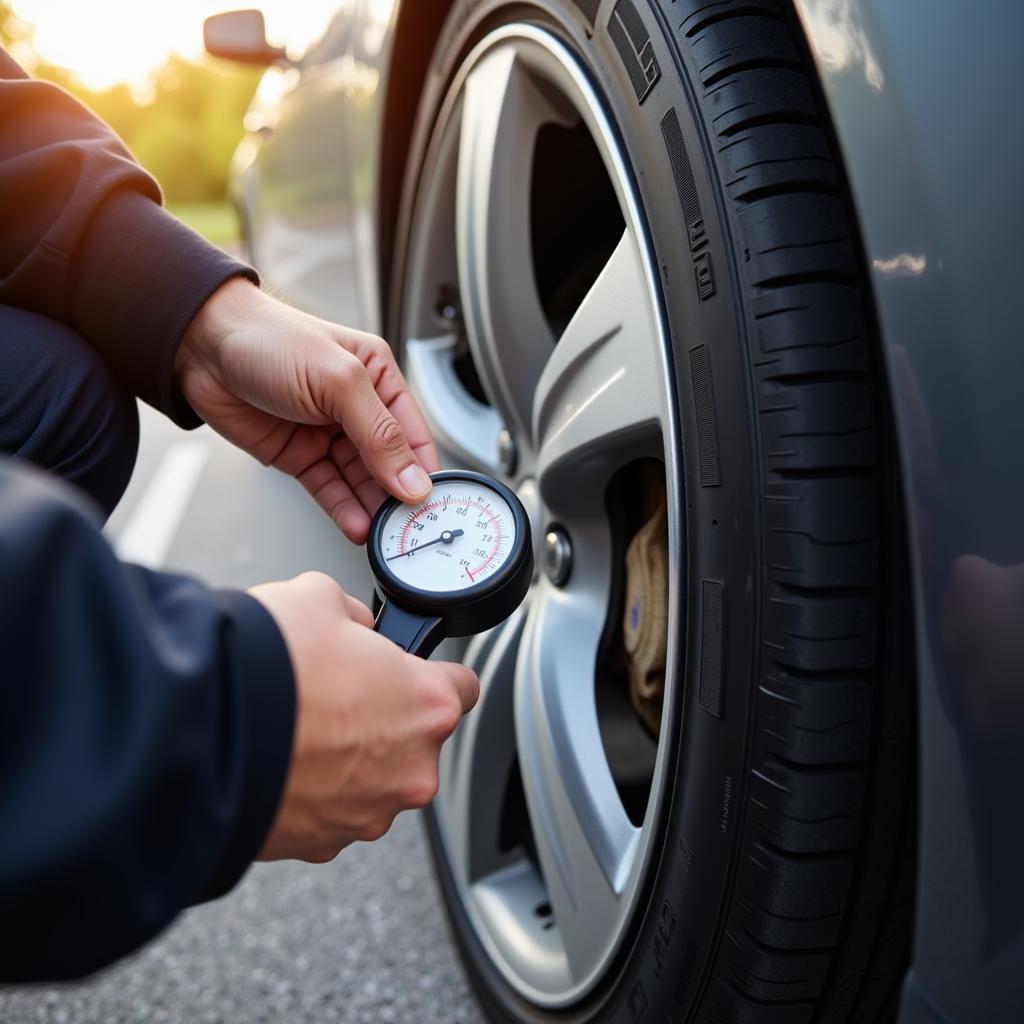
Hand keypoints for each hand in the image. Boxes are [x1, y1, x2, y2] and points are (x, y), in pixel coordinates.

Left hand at [175, 278, 439, 542]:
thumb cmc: (268, 339)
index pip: (413, 434)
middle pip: (390, 464)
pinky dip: (343, 511)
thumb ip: (379, 433)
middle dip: (399, 498)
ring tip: (382, 536)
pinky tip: (356, 527)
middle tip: (408, 529)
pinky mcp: (299, 456)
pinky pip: (329, 490)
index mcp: (378, 378)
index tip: (432, 505)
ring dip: (372, 510)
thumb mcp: (338, 381)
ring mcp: (327, 434)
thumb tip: (412, 478)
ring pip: (361, 483)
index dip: (425, 471)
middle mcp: (357, 408)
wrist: (200, 346)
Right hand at [249, 572, 478, 860]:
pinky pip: (330, 811)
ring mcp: (368, 813)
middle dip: (381, 718)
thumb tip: (352, 628)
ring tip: (298, 728)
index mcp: (427, 706)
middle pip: (413, 739)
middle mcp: (411, 768)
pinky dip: (312, 791)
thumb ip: (354, 617)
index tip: (412, 672)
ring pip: (372, 779)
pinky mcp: (323, 844)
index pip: (462, 687)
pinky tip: (281, 760)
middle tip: (333, 694)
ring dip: (346, 759)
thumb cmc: (268, 667)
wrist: (200, 734)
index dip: (433, 674)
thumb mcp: (319, 599)